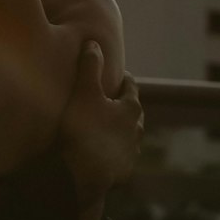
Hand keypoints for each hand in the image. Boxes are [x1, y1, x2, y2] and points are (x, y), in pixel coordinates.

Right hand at [59, 42, 143, 207]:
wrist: (83, 177)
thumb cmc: (83, 130)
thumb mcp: (83, 92)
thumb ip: (89, 66)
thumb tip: (94, 43)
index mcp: (130, 108)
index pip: (131, 87)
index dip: (122, 79)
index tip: (117, 75)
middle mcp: (136, 130)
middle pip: (133, 112)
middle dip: (123, 104)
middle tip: (111, 99)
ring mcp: (131, 153)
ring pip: (128, 136)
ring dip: (119, 130)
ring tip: (105, 127)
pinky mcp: (123, 173)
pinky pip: (120, 157)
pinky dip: (112, 152)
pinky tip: (101, 153)